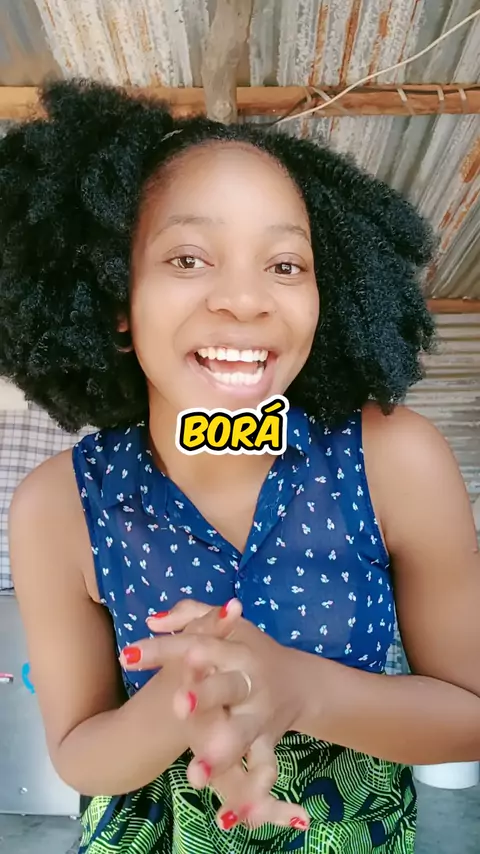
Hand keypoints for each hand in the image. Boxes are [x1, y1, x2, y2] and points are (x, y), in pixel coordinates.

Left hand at [121, 599, 309, 831]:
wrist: (300, 682)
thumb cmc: (250, 651)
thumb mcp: (227, 625)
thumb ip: (189, 615)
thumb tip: (151, 620)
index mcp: (234, 649)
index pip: (194, 644)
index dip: (163, 650)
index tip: (128, 655)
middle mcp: (249, 680)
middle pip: (226, 687)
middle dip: (205, 695)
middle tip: (178, 705)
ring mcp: (260, 714)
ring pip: (243, 734)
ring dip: (222, 754)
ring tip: (195, 775)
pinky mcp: (267, 743)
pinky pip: (263, 769)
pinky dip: (253, 795)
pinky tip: (232, 819)